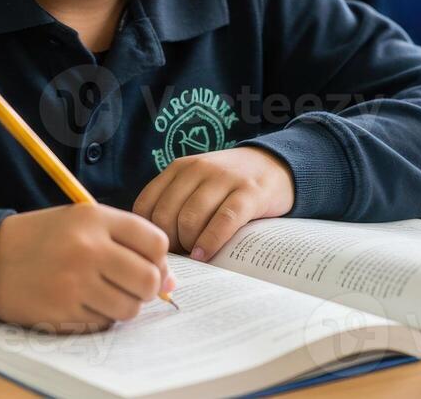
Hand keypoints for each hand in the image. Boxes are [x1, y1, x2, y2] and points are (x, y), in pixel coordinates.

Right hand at [0, 203, 173, 331]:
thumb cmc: (43, 238)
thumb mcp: (81, 221)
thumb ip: (126, 241)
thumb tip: (170, 280)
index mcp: (94, 218)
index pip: (155, 242)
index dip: (160, 258)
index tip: (149, 264)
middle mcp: (87, 248)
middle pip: (149, 279)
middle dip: (148, 287)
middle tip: (133, 285)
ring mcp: (75, 282)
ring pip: (130, 307)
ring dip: (124, 305)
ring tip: (104, 293)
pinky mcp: (63, 311)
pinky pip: (104, 323)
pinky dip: (101, 317)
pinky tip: (82, 302)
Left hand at [132, 147, 293, 261]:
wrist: (274, 165)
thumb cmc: (228, 185)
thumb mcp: (196, 183)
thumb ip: (174, 203)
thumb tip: (153, 245)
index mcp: (179, 168)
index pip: (146, 204)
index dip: (148, 234)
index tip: (159, 249)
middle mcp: (198, 169)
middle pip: (166, 215)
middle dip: (169, 243)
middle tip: (179, 256)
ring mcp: (224, 178)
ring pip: (190, 218)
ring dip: (189, 245)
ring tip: (195, 255)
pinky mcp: (249, 192)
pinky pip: (223, 221)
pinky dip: (210, 242)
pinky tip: (205, 255)